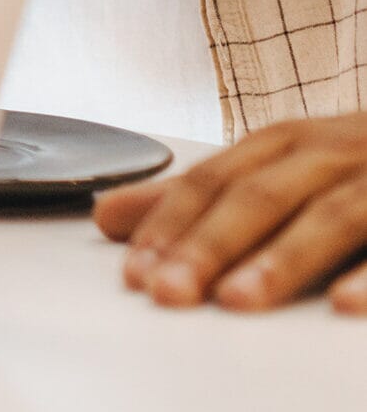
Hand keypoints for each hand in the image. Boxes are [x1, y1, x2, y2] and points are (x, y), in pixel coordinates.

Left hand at [94, 114, 366, 311]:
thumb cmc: (352, 164)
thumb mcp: (274, 170)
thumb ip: (196, 197)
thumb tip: (106, 216)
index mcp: (283, 143)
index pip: (213, 182)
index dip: (170, 223)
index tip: (134, 270)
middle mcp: (329, 152)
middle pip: (260, 196)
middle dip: (209, 244)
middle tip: (168, 291)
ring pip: (329, 217)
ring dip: (281, 260)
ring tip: (236, 301)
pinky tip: (344, 306)